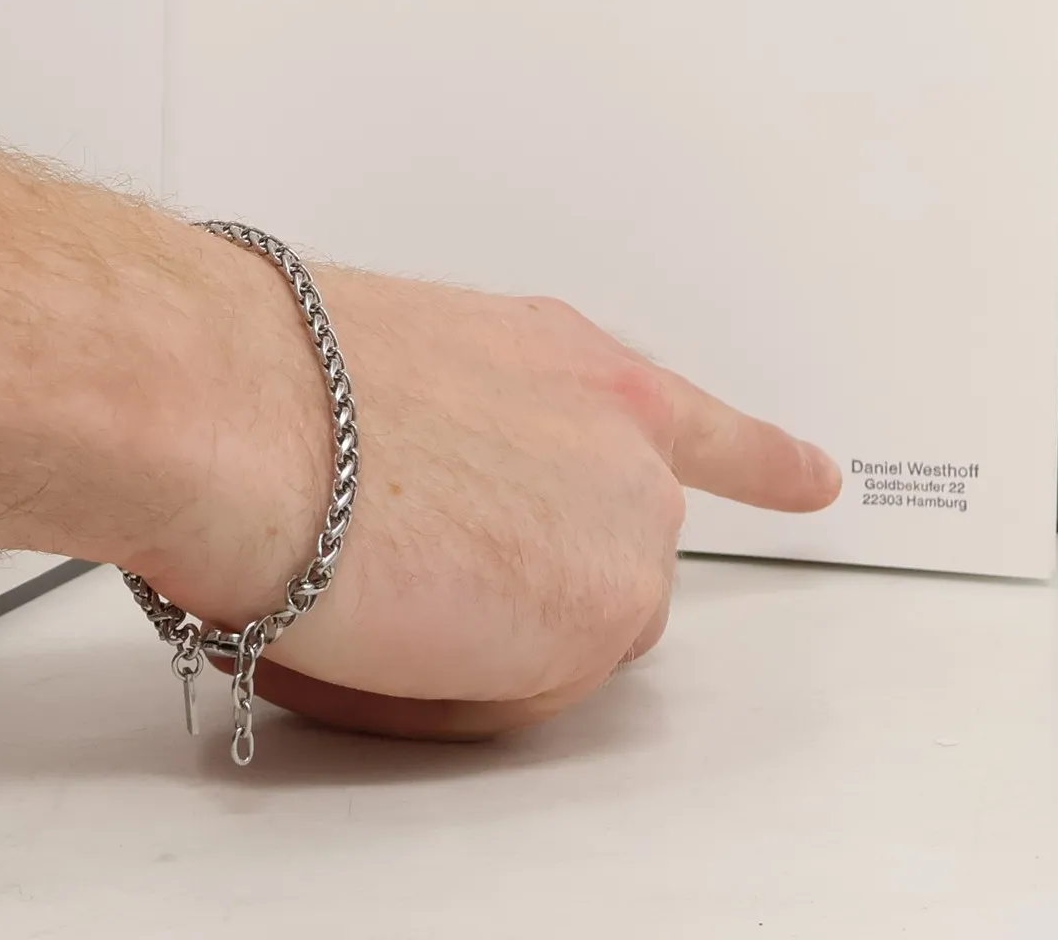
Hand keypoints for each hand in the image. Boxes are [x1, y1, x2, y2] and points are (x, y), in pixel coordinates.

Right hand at [128, 240, 841, 740]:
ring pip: (567, 638)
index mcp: (568, 361)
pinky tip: (374, 632)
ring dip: (479, 643)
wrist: (245, 402)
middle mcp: (622, 433)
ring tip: (358, 594)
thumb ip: (467, 434)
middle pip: (609, 561)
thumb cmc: (275, 372)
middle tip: (403, 579)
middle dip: (522, 591)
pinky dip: (453, 692)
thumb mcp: (400, 370)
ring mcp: (626, 520)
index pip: (697, 421)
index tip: (812, 476)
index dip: (761, 459)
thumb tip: (425, 491)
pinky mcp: (601, 609)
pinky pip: (533, 696)